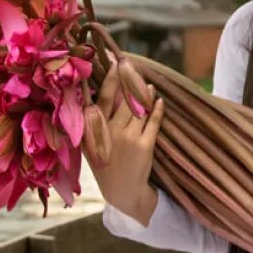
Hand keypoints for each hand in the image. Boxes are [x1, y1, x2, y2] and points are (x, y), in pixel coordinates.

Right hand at [90, 56, 164, 225]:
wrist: (121, 191)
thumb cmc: (106, 163)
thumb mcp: (92, 143)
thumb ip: (96, 120)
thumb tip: (106, 90)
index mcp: (94, 130)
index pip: (104, 97)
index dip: (111, 78)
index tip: (116, 62)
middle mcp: (110, 132)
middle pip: (123, 98)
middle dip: (130, 81)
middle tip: (134, 66)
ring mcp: (128, 138)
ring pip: (139, 108)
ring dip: (145, 94)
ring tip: (148, 86)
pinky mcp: (144, 146)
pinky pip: (153, 121)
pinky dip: (157, 109)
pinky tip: (159, 101)